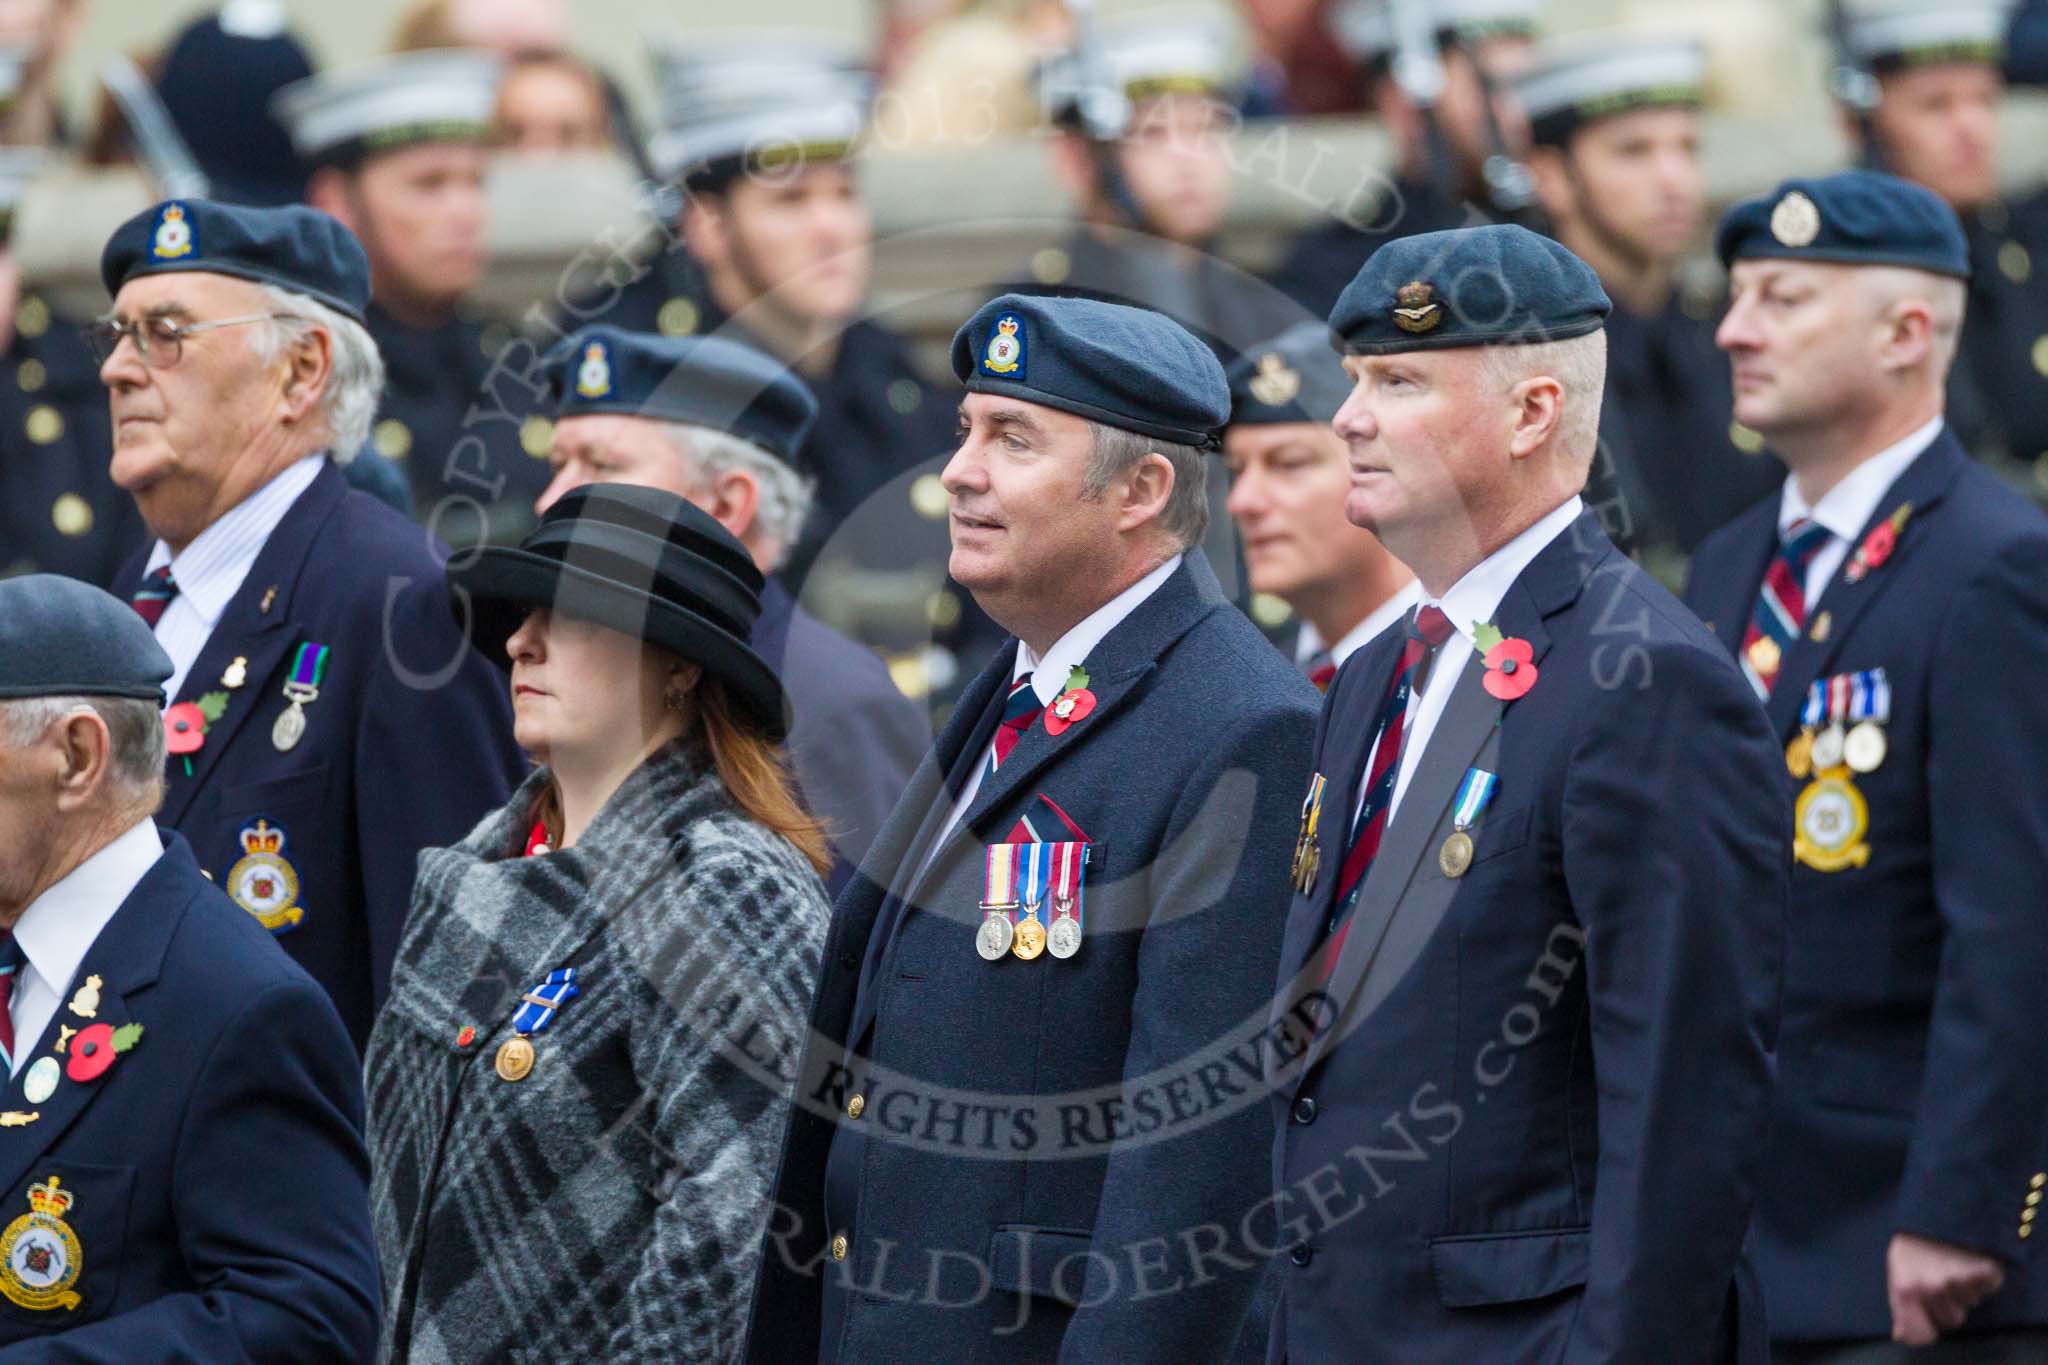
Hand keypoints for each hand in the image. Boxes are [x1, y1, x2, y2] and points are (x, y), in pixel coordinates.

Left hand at [1887, 1232, 2004, 1345]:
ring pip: (1971, 1303)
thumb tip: (1901, 1335)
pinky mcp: (1985, 1271)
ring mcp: (1960, 1281)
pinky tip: (1970, 1257)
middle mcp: (1932, 1289)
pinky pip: (1988, 1288)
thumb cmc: (1912, 1237)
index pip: (1920, 1335)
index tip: (1928, 1320)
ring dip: (1966, 1288)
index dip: (1926, 1330)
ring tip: (1953, 1261)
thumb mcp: (1896, 1267)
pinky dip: (1984, 1276)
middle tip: (1941, 1275)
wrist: (1939, 1202)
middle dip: (1948, 1304)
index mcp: (1905, 1290)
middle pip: (1951, 1320)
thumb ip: (1899, 1304)